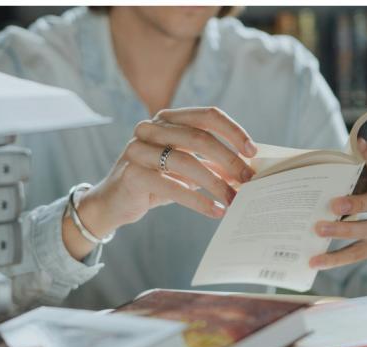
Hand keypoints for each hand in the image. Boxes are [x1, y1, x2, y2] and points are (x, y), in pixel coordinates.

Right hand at [63, 107, 256, 258]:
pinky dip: (198, 200)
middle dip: (229, 161)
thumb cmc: (154, 184)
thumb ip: (209, 162)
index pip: (207, 116)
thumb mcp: (184, 168)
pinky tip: (214, 211)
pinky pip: (173, 187)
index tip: (253, 151)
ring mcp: (137, 149)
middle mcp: (149, 128)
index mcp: (166, 118)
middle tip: (248, 180)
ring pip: (187, 162)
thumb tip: (247, 168)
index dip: (233, 132)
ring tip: (233, 200)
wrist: (113, 204)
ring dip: (216, 184)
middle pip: (199, 138)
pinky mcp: (132, 174)